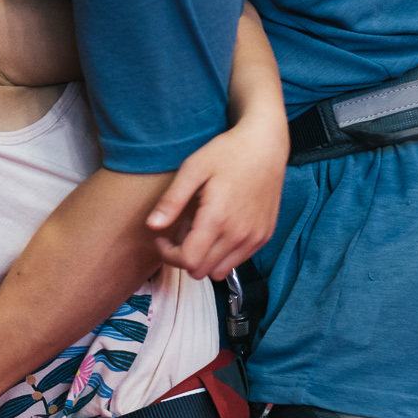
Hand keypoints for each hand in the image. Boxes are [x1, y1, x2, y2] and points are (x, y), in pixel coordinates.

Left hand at [145, 112, 286, 279]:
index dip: (168, 255)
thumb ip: (172, 200)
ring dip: (203, 259)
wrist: (266, 146)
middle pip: (201, 271)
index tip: (162, 238)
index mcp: (218, 219)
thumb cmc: (228, 153)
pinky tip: (218, 230)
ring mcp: (254, 238)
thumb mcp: (193, 169)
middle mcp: (239, 234)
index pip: (187, 261)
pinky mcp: (264, 236)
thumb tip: (152, 225)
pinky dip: (222, 254)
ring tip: (199, 232)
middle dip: (183, 257)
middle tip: (179, 233)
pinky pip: (237, 261)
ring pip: (219, 271)